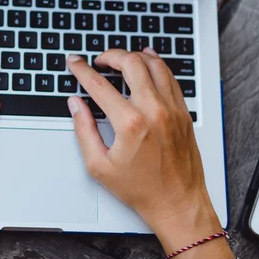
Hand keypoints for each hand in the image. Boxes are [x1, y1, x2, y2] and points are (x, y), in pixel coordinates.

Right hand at [66, 48, 218, 235]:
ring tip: (121, 58)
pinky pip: (170, 78)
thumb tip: (76, 105)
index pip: (99, 85)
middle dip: (110, 55)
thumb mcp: (99, 166)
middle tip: (99, 60)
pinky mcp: (183, 112)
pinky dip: (157, 65)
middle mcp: (154, 111)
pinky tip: (148, 62)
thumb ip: (83, 130)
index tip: (75, 62)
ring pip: (155, 64)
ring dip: (135, 56)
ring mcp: (172, 109)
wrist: (177, 202)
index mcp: (130, 124)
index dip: (82, 70)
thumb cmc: (141, 189)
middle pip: (131, 63)